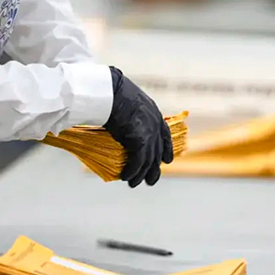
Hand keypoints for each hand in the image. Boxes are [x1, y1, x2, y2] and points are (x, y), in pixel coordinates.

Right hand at [103, 67, 173, 187]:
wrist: (108, 90)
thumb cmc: (112, 91)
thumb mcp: (127, 99)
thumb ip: (130, 111)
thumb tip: (120, 116)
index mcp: (154, 113)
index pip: (165, 135)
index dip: (166, 149)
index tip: (166, 161)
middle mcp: (155, 124)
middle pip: (157, 151)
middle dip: (154, 169)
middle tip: (150, 181)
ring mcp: (149, 133)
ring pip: (148, 160)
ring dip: (140, 174)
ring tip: (133, 183)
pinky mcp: (139, 140)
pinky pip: (138, 161)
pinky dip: (132, 171)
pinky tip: (125, 177)